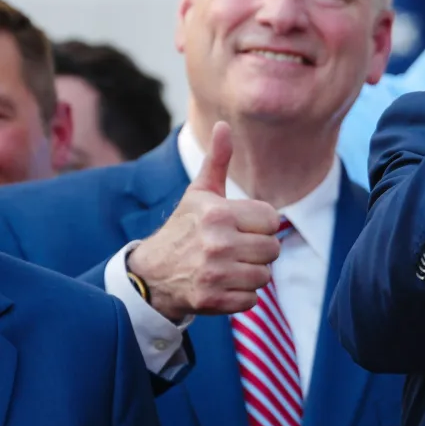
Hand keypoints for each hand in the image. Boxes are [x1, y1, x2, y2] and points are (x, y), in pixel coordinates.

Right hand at [126, 122, 282, 321]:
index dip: (260, 225)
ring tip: (229, 266)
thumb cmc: (183, 229)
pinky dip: (241, 296)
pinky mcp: (213, 300)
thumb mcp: (199, 194)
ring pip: (265, 276)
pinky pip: (252, 300)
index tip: (241, 227)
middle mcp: (217, 243)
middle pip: (273, 250)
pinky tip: (222, 284)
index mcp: (218, 214)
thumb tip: (223, 125)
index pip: (273, 221)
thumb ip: (218, 161)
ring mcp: (215, 274)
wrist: (151, 275)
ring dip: (251, 274)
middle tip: (235, 249)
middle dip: (258, 251)